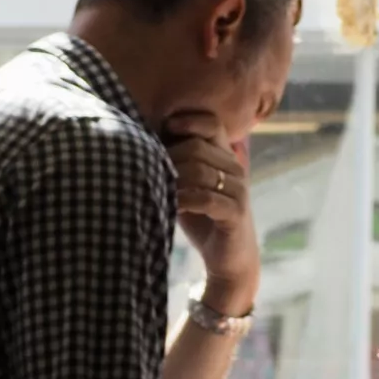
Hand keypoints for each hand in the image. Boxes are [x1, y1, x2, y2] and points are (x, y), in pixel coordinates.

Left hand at [166, 110, 257, 310]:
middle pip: (198, 147)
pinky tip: (170, 206)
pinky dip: (183, 199)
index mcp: (225, 157)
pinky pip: (206, 198)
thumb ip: (174, 163)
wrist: (229, 258)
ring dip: (173, 179)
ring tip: (156, 188)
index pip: (211, 124)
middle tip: (149, 171)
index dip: (187, 121)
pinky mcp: (236, 212)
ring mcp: (238, 190)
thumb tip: (141, 140)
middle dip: (169, 156)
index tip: (163, 130)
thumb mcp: (186, 186)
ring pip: (201, 171)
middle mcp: (235, 169)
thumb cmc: (202, 218)